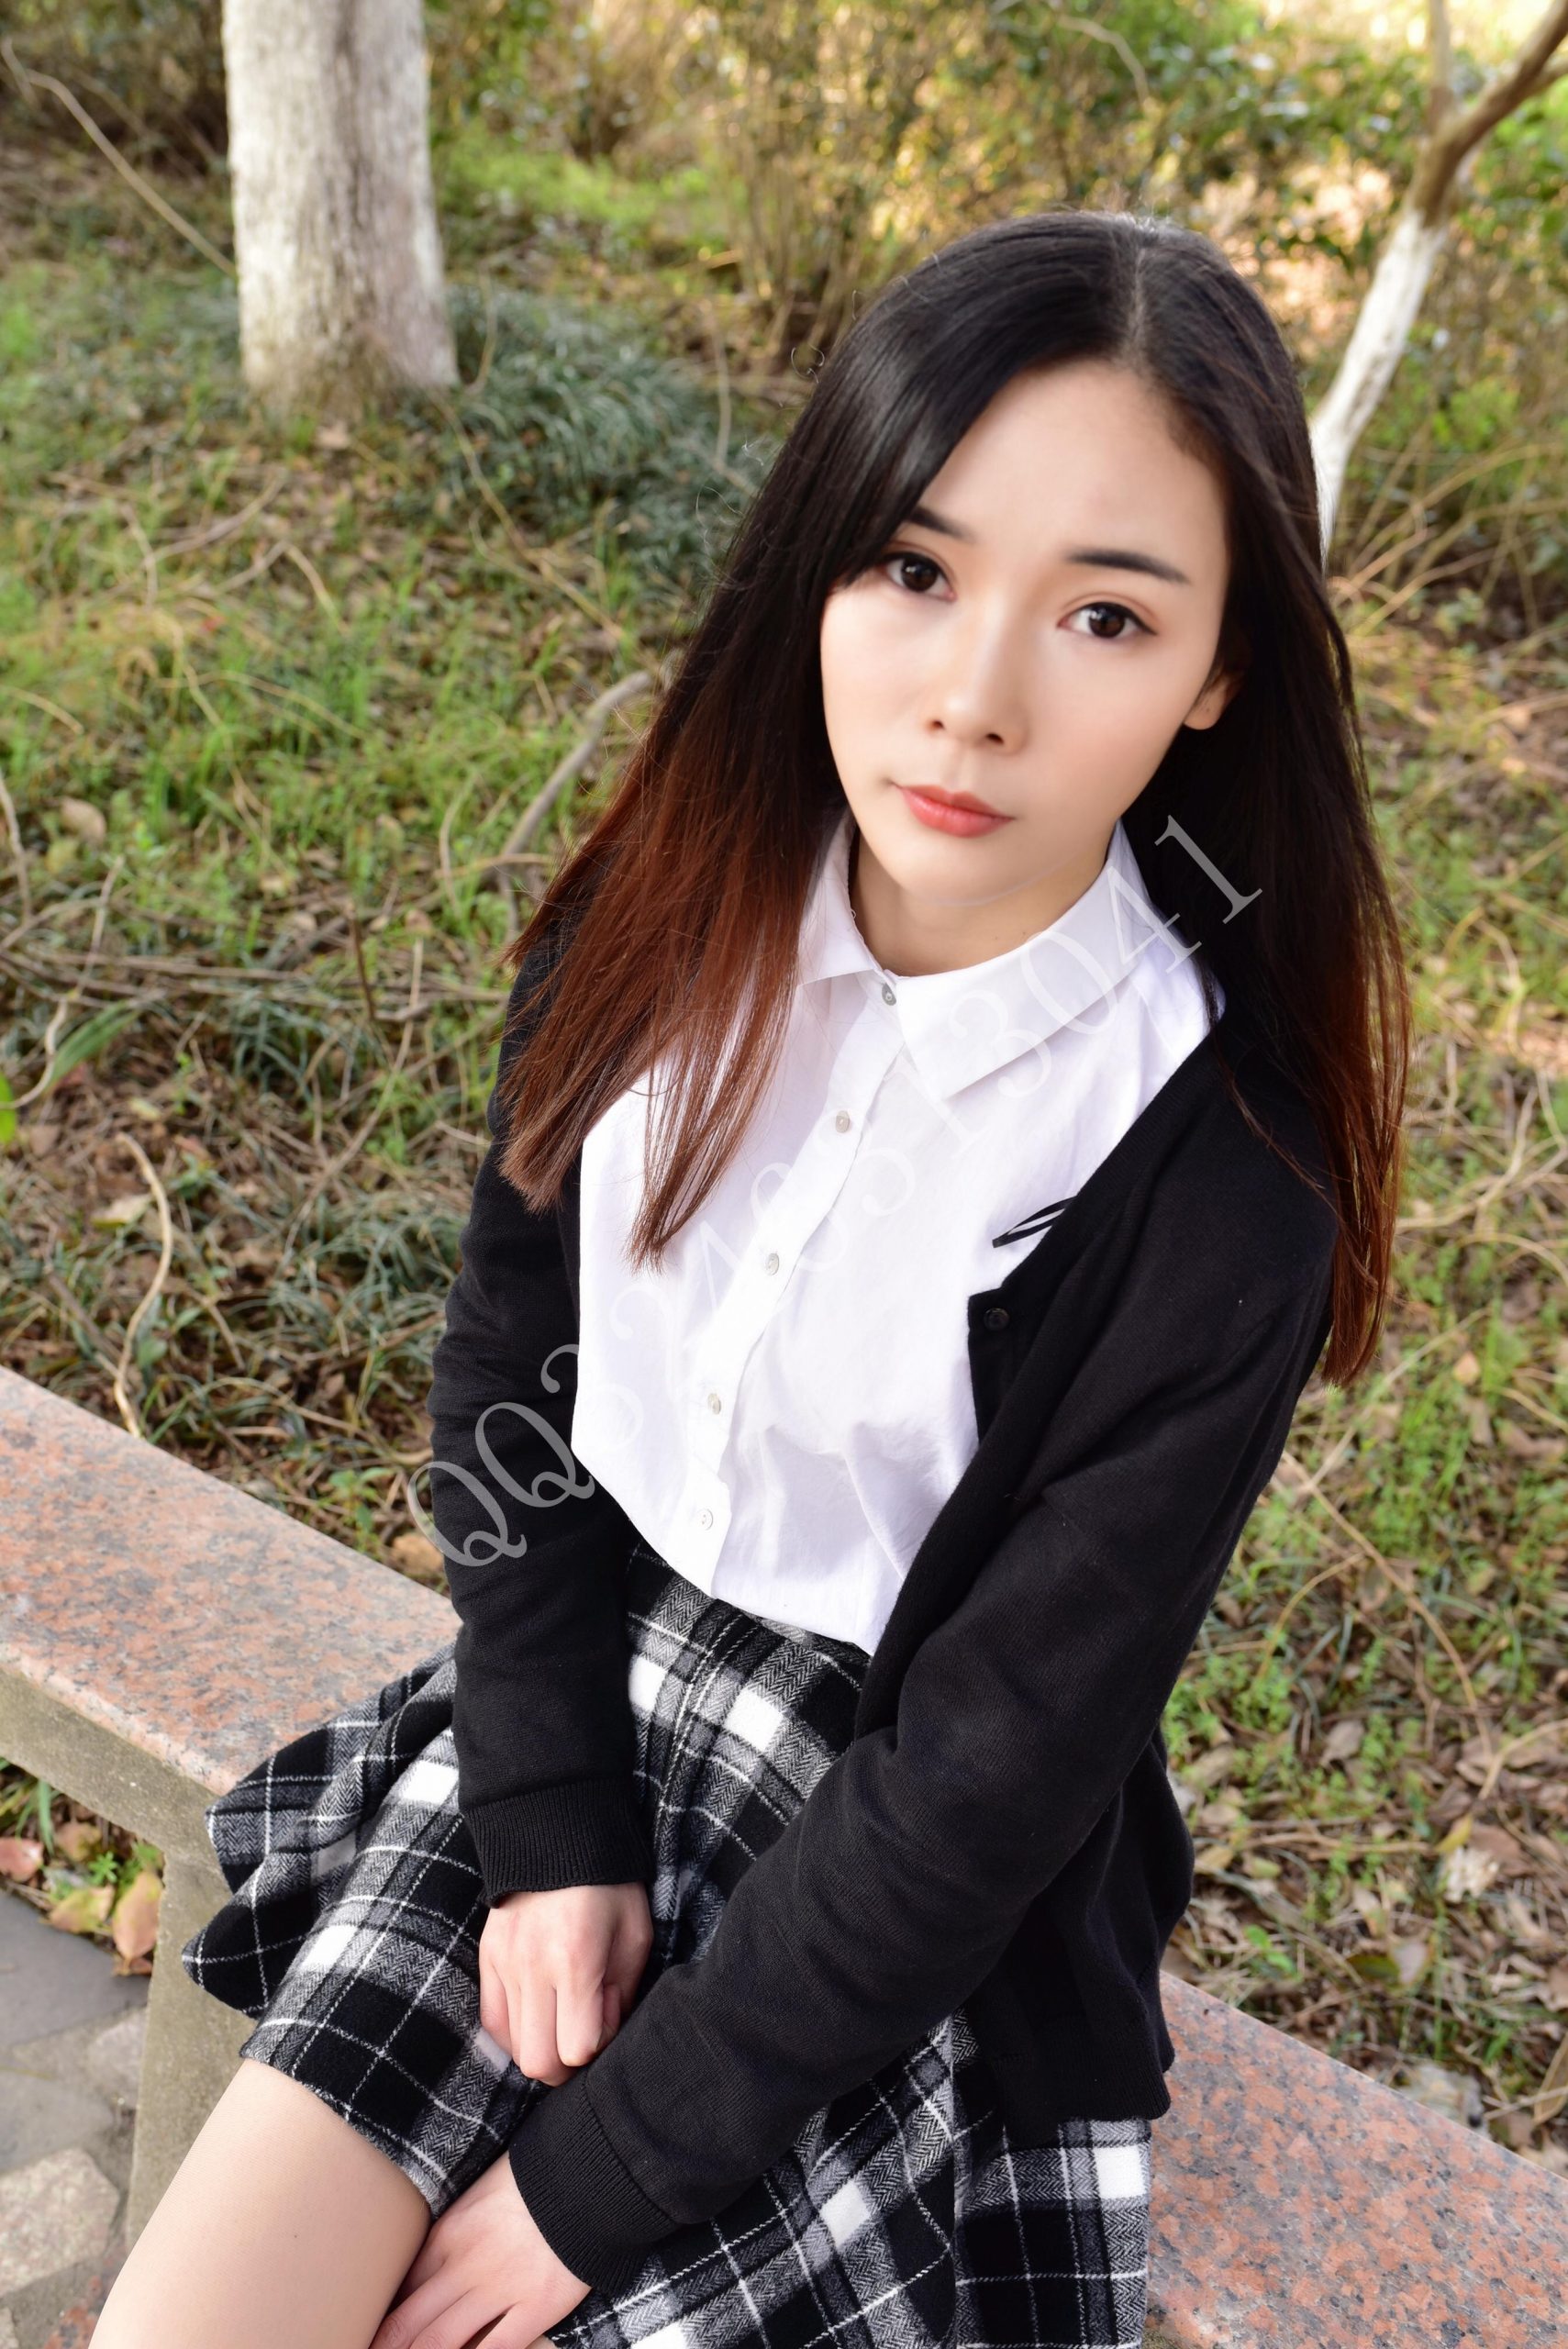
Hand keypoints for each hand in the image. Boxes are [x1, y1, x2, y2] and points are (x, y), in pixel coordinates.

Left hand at [368, 2149, 589, 2348]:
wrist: (590, 2171)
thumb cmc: (537, 2177)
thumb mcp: (481, 2193)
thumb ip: (456, 2230)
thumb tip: (435, 2264)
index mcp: (449, 2233)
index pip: (402, 2287)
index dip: (383, 2319)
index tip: (374, 2334)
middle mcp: (465, 2266)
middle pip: (409, 2325)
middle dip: (387, 2347)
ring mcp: (500, 2290)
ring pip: (441, 2345)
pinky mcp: (535, 2308)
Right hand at [480, 1880, 652, 2084]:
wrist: (558, 1832)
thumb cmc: (609, 1884)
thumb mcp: (635, 1934)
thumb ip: (623, 1992)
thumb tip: (604, 2033)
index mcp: (576, 1960)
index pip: (577, 2047)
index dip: (598, 2045)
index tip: (608, 2011)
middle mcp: (532, 1968)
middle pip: (539, 2062)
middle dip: (567, 2065)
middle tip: (584, 2033)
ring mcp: (504, 1964)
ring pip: (513, 2048)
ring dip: (542, 2048)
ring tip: (562, 2018)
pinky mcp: (486, 1957)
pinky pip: (492, 2022)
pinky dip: (516, 2033)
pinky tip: (538, 2013)